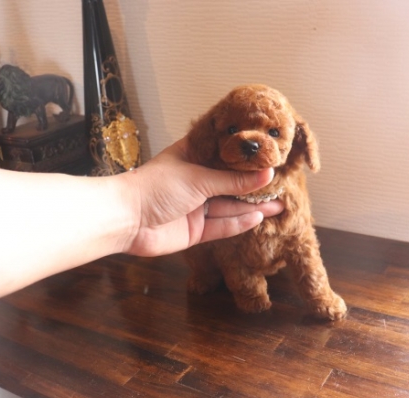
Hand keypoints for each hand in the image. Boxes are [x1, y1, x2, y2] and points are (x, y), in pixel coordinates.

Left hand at [121, 138, 283, 256]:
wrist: (126, 219)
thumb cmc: (156, 187)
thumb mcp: (199, 178)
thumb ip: (233, 181)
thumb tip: (266, 175)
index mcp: (192, 158)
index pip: (225, 156)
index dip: (247, 159)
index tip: (270, 158)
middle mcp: (195, 182)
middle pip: (230, 184)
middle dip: (254, 187)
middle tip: (282, 186)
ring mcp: (195, 208)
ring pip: (228, 207)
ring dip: (252, 206)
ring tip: (279, 204)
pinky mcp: (194, 231)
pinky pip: (220, 227)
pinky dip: (238, 223)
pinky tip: (257, 218)